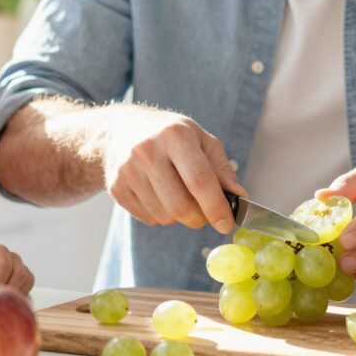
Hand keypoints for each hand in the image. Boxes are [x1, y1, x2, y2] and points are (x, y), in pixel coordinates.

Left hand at [0, 243, 34, 294]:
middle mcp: (13, 257)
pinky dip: (21, 293)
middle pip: (18, 273)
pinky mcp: (27, 275)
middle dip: (7, 288)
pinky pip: (29, 285)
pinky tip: (8, 297)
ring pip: (26, 279)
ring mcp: (22, 265)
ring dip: (14, 292)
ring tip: (1, 298)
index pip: (4, 265)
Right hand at [101, 105, 242, 233]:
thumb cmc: (169, 135)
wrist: (120, 130)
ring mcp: (128, 170)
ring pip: (164, 216)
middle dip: (199, 218)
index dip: (216, 207)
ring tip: (178, 196)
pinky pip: (148, 219)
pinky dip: (161, 216)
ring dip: (179, 217)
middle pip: (180, 206)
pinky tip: (159, 196)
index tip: (226, 224)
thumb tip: (239, 197)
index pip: (199, 180)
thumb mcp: (200, 140)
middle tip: (204, 212)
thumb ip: (221, 169)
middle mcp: (148, 151)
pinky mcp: (116, 187)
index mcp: (175, 135)